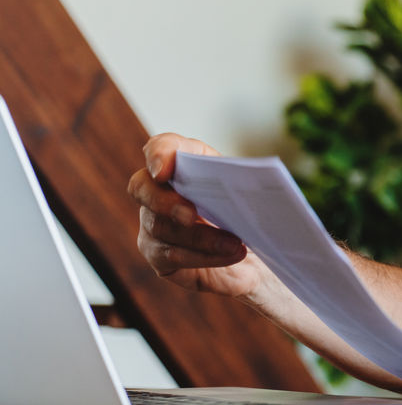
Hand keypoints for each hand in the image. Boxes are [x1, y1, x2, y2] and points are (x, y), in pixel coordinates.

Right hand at [127, 133, 264, 298]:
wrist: (255, 250)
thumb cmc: (249, 212)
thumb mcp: (252, 192)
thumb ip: (246, 180)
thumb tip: (254, 179)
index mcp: (186, 163)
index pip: (161, 147)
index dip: (158, 153)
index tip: (164, 170)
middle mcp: (159, 190)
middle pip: (143, 188)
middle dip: (166, 201)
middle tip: (191, 214)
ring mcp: (153, 224)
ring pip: (162, 228)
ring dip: (202, 237)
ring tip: (235, 243)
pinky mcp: (159, 256)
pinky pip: (174, 256)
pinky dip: (206, 256)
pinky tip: (232, 254)